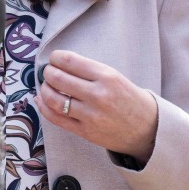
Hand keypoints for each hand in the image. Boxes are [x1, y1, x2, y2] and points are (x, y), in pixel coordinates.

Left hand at [34, 50, 158, 162]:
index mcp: (106, 76)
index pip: (70, 61)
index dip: (55, 57)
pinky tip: (41, 99)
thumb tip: (59, 63)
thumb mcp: (115, 76)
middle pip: (58, 78)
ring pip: (54, 99)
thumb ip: (89, 70)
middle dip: (47, 72)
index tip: (54, 58)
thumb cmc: (129, 99)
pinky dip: (44, 107)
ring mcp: (90, 115)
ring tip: (45, 85)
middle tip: (48, 71)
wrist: (147, 128)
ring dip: (44, 89)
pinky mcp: (85, 132)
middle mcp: (98, 95)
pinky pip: (56, 118)